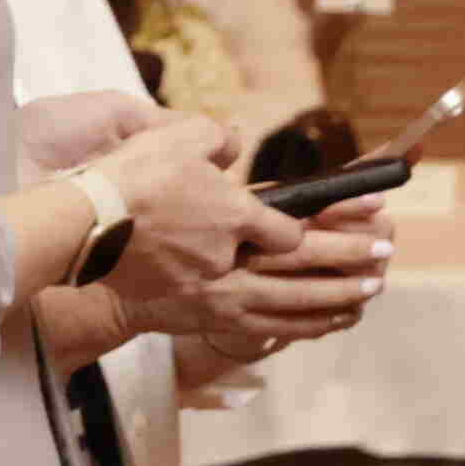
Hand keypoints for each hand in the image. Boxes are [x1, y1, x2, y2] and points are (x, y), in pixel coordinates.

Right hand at [54, 107, 378, 369]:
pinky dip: (298, 327)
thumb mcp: (174, 140)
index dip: (333, 220)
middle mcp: (229, 260)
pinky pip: (261, 327)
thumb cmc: (125, 185)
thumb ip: (215, 137)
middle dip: (350, 260)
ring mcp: (213, 295)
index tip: (364, 211)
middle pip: (304, 267)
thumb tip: (233, 141)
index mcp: (230, 215)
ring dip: (334, 300)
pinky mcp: (197, 317)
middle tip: (385, 256)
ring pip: (289, 305)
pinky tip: (322, 323)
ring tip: (368, 295)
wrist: (79, 238)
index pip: (290, 226)